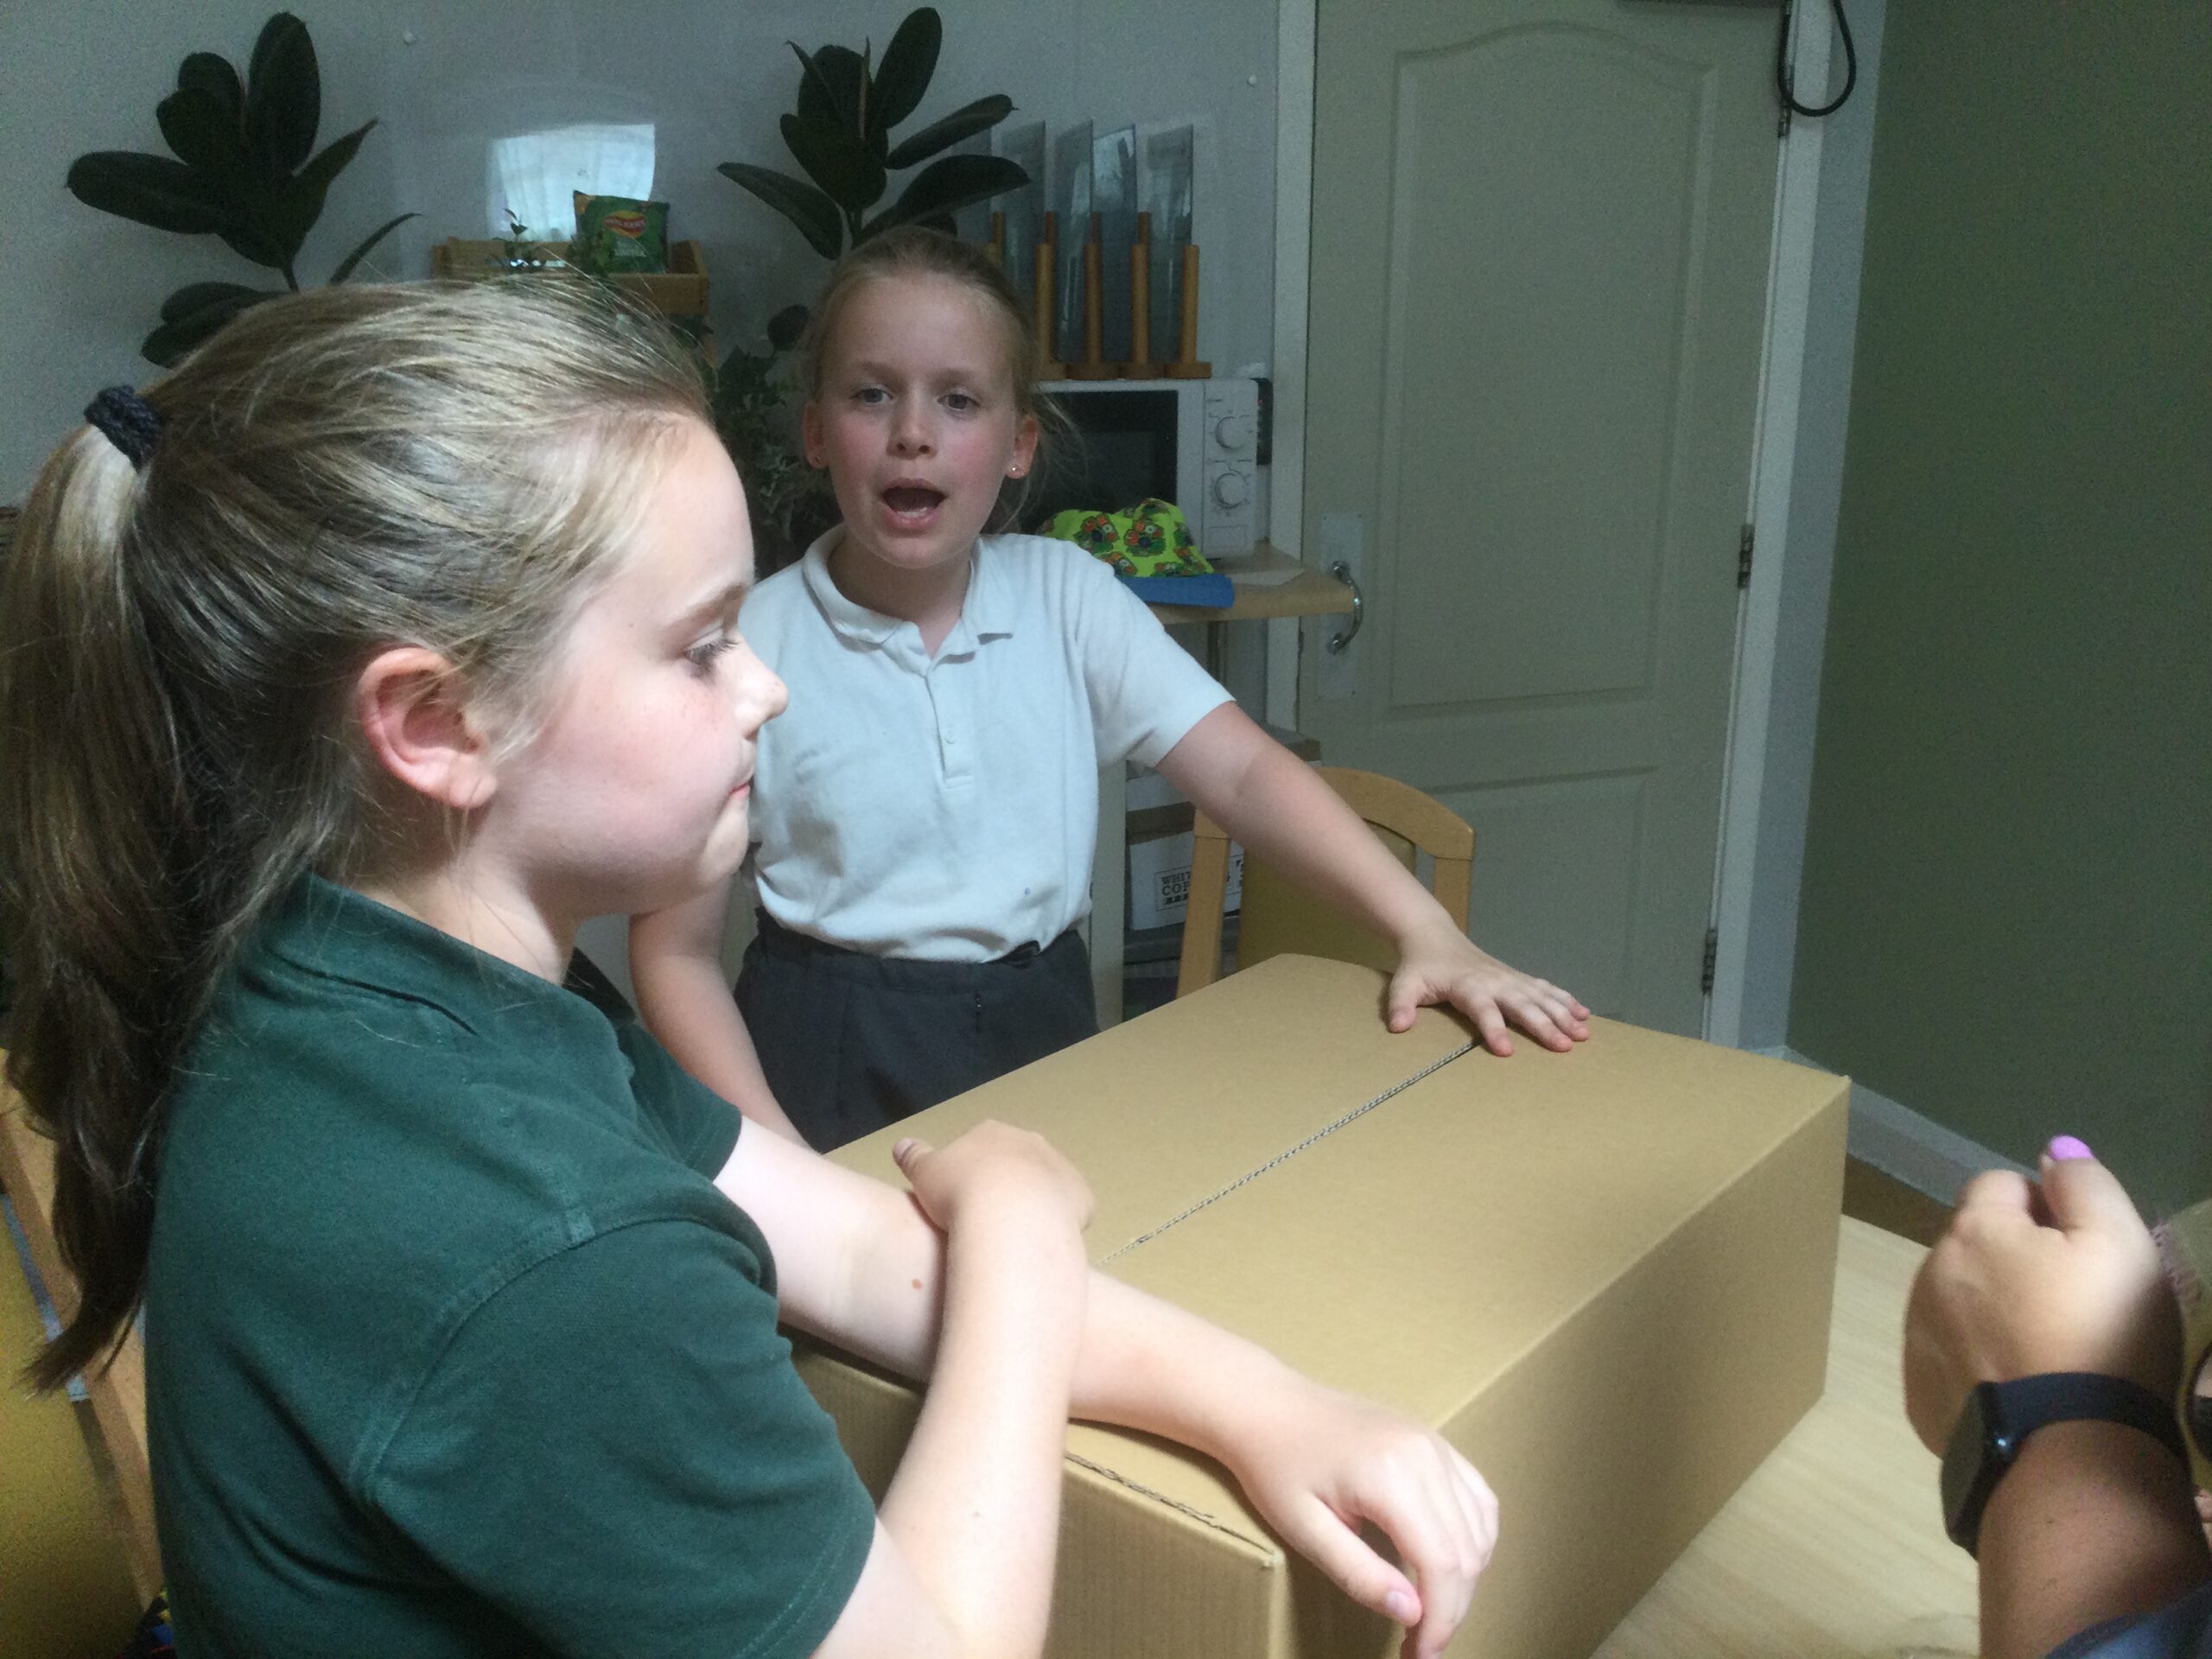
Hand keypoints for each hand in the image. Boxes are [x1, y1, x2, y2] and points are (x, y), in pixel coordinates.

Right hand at [892, 1120, 1094, 1239]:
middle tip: (987, 1218)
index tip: (961, 1196)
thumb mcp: (923, 1174)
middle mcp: (1030, 1142)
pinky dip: (1058, 1222)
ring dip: (1034, 1202)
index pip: (981, 1143)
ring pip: (1046, 1184)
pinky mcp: (1083, 1197)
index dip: (971, 1170)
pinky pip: (1070, 1209)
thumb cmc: (959, 1194)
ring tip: (1015, 1236)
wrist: (1010, 1221)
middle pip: (1017, 1161)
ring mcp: (1060, 1168)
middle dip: (1006, 1183)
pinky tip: (1042, 1243)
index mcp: (991, 1132)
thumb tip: (901, 1144)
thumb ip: (914, 1157)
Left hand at [1219, 1376, 1498, 1658]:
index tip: (1420, 1654)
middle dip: (1451, 1609)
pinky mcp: (1435, 1441)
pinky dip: (1474, 1540)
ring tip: (1430, 1610)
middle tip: (1420, 1644)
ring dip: (1464, 1579)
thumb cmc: (1277, 1466)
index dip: (1440, 1620)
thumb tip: (1411, 1613)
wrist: (1268, 1406)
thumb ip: (1359, 1574)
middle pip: (1467, 1552)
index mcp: (1391, 1475)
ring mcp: (1435, 1443)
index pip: (1442, 1564)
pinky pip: (1477, 1498)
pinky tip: (1450, 1566)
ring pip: (1480, 1529)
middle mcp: (1425, 1454)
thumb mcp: (1304, 1529)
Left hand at [1387, 918, 1589, 1055]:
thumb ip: (1400, 1005)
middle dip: (1545, 1025)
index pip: (1483, 1010)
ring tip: (1583, 1034)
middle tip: (1565, 1046)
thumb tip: (1398, 1027)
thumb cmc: (1420, 967)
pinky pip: (1545, 987)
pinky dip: (1565, 999)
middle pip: (1522, 1005)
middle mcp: (1495, 981)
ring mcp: (1509, 977)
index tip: (1506, 1051)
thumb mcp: (1403, 984)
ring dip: (1563, 1014)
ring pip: (1541, 996)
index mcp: (1468, 985)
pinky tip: (1583, 1013)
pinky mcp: (1517, 977)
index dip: (1494, 1029)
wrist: (1434, 937)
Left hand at [1904, 1137, 2181, 1456]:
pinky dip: (1978, 1362)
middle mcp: (1928, 1275)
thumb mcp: (2121, 1245)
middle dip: (2014, 1257)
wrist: (2067, 1455)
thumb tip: (2051, 1151)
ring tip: (2048, 1350)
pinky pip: (1950, 1358)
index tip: (2083, 1250)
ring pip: (1955, 1299)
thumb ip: (2085, 1184)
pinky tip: (2021, 1388)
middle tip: (2072, 1303)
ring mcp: (1917, 1338)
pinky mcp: (1921, 1395)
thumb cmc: (2102, 1338)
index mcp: (1973, 1232)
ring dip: (1990, 1308)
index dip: (2046, 1207)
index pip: (1999, 1185)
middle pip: (1973, 1243)